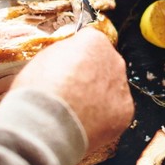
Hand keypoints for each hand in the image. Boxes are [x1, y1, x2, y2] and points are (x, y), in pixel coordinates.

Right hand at [11, 27, 133, 152]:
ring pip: (111, 88)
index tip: (66, 69)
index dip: (75, 58)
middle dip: (91, 77)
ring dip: (99, 97)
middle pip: (104, 64)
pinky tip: (85, 123)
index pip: (90, 43)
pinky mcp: (125, 110)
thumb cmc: (39, 90)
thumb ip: (65, 53)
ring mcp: (121, 85)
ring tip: (76, 112)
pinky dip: (104, 118)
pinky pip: (116, 111)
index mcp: (94, 41)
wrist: (45, 124)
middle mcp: (114, 59)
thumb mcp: (44, 58)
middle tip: (71, 93)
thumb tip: (70, 58)